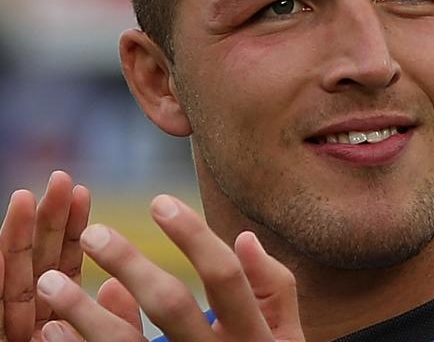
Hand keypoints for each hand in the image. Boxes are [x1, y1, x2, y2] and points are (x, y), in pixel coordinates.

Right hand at [0, 171, 141, 341]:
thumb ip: (120, 321)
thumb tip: (113, 285)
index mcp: (66, 322)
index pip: (68, 267)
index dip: (73, 229)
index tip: (83, 190)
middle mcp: (38, 325)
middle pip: (40, 265)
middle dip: (47, 221)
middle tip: (60, 178)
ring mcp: (18, 335)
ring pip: (15, 283)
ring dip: (17, 239)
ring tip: (26, 197)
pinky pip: (1, 313)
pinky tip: (5, 249)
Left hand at [36, 196, 305, 341]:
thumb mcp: (288, 331)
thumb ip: (273, 285)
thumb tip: (244, 237)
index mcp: (253, 331)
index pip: (224, 273)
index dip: (191, 235)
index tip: (158, 201)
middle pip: (171, 304)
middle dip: (130, 263)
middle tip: (92, 232)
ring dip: (84, 312)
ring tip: (50, 281)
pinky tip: (54, 330)